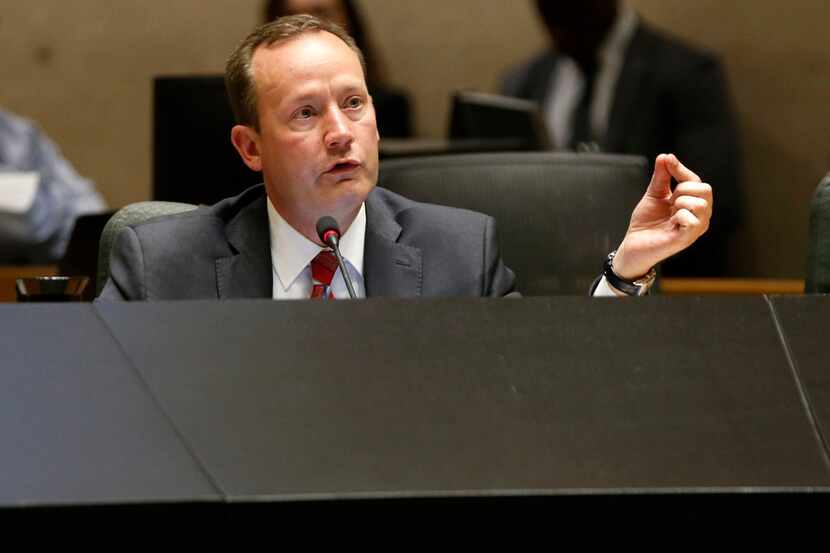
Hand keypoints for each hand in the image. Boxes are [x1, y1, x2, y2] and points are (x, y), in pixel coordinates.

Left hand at [612, 154, 712, 278]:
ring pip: (700, 203)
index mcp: (693, 204)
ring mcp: (696, 228)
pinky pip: (692, 219)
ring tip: (670, 213)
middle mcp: (700, 216)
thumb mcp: (654, 195)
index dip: (681, 169)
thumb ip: (661, 177)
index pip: (696, 181)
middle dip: (683, 188)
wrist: (632, 244)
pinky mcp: (688, 239)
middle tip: (669, 201)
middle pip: (705, 189)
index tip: (667, 160)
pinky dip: (679, 216)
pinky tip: (671, 223)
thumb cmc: (646, 223)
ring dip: (680, 202)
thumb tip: (665, 156)